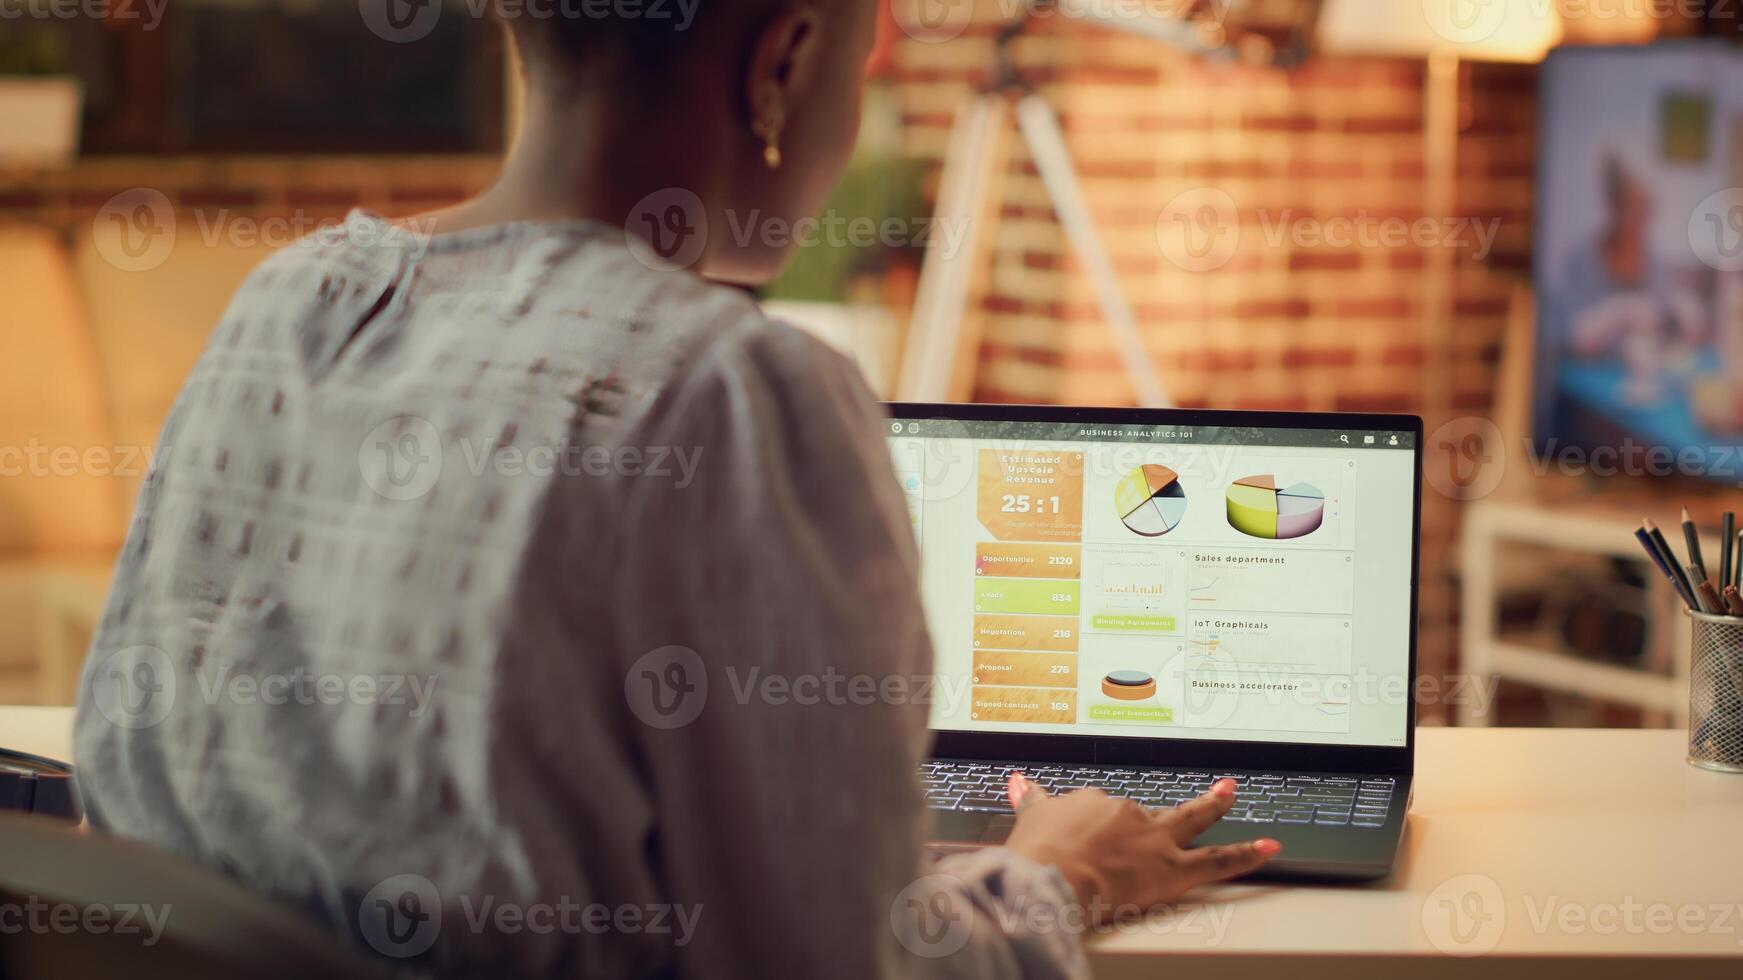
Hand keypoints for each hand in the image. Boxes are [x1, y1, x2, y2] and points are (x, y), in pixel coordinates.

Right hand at [1003, 777, 1279, 920]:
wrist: (1051, 874)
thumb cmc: (1037, 852)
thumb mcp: (1031, 819)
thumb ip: (1031, 799)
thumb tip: (1019, 781)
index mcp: (1094, 802)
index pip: (1105, 806)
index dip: (1104, 820)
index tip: (1100, 827)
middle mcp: (1128, 813)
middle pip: (1155, 807)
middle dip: (1181, 798)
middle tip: (1210, 788)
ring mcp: (1153, 838)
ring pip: (1191, 821)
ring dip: (1214, 806)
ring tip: (1231, 794)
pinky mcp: (1171, 869)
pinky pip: (1216, 861)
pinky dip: (1245, 855)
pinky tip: (1268, 848)